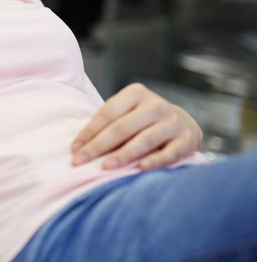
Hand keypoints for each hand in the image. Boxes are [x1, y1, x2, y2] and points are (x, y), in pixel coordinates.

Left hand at [71, 83, 201, 170]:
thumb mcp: (126, 113)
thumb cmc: (142, 121)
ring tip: (105, 167)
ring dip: (122, 155)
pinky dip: (154, 161)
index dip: (88, 132)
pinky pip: (169, 153)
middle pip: (121, 127)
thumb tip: (79, 147)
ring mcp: (173, 121)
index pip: (107, 113)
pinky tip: (140, 169)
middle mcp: (156, 104)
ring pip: (144, 140)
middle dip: (98, 146)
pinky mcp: (187, 139)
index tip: (74, 150)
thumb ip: (108, 125)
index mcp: (136, 93)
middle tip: (80, 161)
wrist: (182, 123)